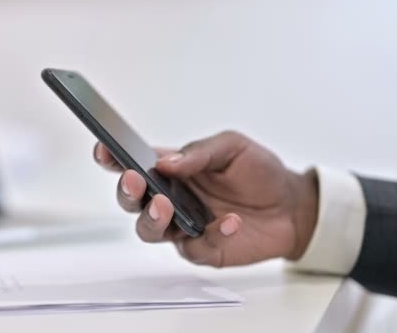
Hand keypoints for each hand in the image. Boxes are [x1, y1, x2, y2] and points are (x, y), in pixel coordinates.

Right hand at [93, 131, 318, 266]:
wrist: (292, 205)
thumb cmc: (258, 172)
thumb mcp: (231, 147)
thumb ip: (199, 153)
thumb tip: (167, 162)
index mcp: (171, 171)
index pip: (132, 164)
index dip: (112, 158)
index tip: (104, 150)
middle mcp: (171, 199)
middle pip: (131, 201)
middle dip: (126, 192)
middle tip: (135, 180)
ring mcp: (183, 226)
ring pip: (149, 231)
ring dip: (152, 218)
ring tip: (166, 205)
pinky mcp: (203, 249)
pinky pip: (195, 247)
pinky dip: (212, 234)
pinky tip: (229, 220)